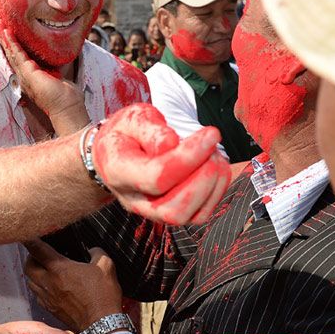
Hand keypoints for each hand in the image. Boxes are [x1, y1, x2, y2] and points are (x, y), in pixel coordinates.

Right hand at [0, 29, 89, 134]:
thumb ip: (54, 69)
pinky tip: (7, 32)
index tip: (10, 33)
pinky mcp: (28, 72)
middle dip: (6, 40)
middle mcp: (24, 77)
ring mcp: (25, 75)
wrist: (67, 108)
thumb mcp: (59, 77)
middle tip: (0, 24)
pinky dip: (11, 42)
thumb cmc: (67, 97)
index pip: (20, 59)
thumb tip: (57, 59)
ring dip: (5, 38)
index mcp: (31, 78)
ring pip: (11, 53)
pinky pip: (17, 53)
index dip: (14, 46)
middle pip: (12, 55)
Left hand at [24, 239, 122, 331]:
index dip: (29, 240)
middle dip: (30, 257)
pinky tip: (48, 286)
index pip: (38, 250)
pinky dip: (38, 287)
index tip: (25, 234)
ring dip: (33, 273)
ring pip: (30, 281)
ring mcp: (47, 297)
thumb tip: (91, 249)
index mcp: (60, 269)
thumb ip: (97, 253)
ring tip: (43, 269)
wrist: (101, 325)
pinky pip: (37, 295)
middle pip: (28, 266)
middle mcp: (49, 282)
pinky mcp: (50, 309)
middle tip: (39, 254)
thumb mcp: (106, 267)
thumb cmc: (103, 295)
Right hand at [93, 103, 230, 224]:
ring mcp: (152, 211)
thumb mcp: (133, 117)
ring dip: (212, 184)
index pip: (156, 177)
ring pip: (189, 216)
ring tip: (214, 154)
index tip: (211, 133)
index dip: (188, 158)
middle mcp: (134, 200)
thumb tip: (172, 144)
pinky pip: (199, 214)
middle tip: (213, 149)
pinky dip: (216, 190)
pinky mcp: (171, 213)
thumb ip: (150, 129)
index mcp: (118, 172)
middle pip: (172, 210)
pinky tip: (215, 166)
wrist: (119, 150)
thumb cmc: (127, 132)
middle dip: (203, 180)